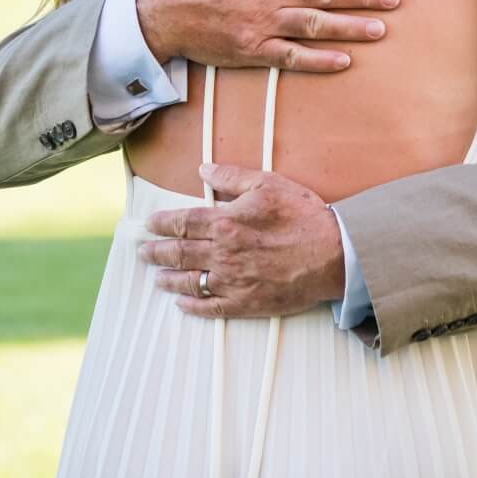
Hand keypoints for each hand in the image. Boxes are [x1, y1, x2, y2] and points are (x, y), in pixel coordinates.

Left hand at [138, 163, 344, 317]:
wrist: (334, 254)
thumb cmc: (303, 216)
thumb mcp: (267, 183)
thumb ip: (231, 176)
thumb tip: (203, 170)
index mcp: (225, 222)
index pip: (182, 223)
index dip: (161, 224)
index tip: (148, 225)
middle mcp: (223, 253)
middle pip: (178, 253)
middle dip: (156, 252)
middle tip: (142, 252)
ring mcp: (233, 281)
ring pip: (190, 282)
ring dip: (168, 280)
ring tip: (156, 278)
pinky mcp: (246, 303)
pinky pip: (211, 307)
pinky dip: (192, 306)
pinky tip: (182, 304)